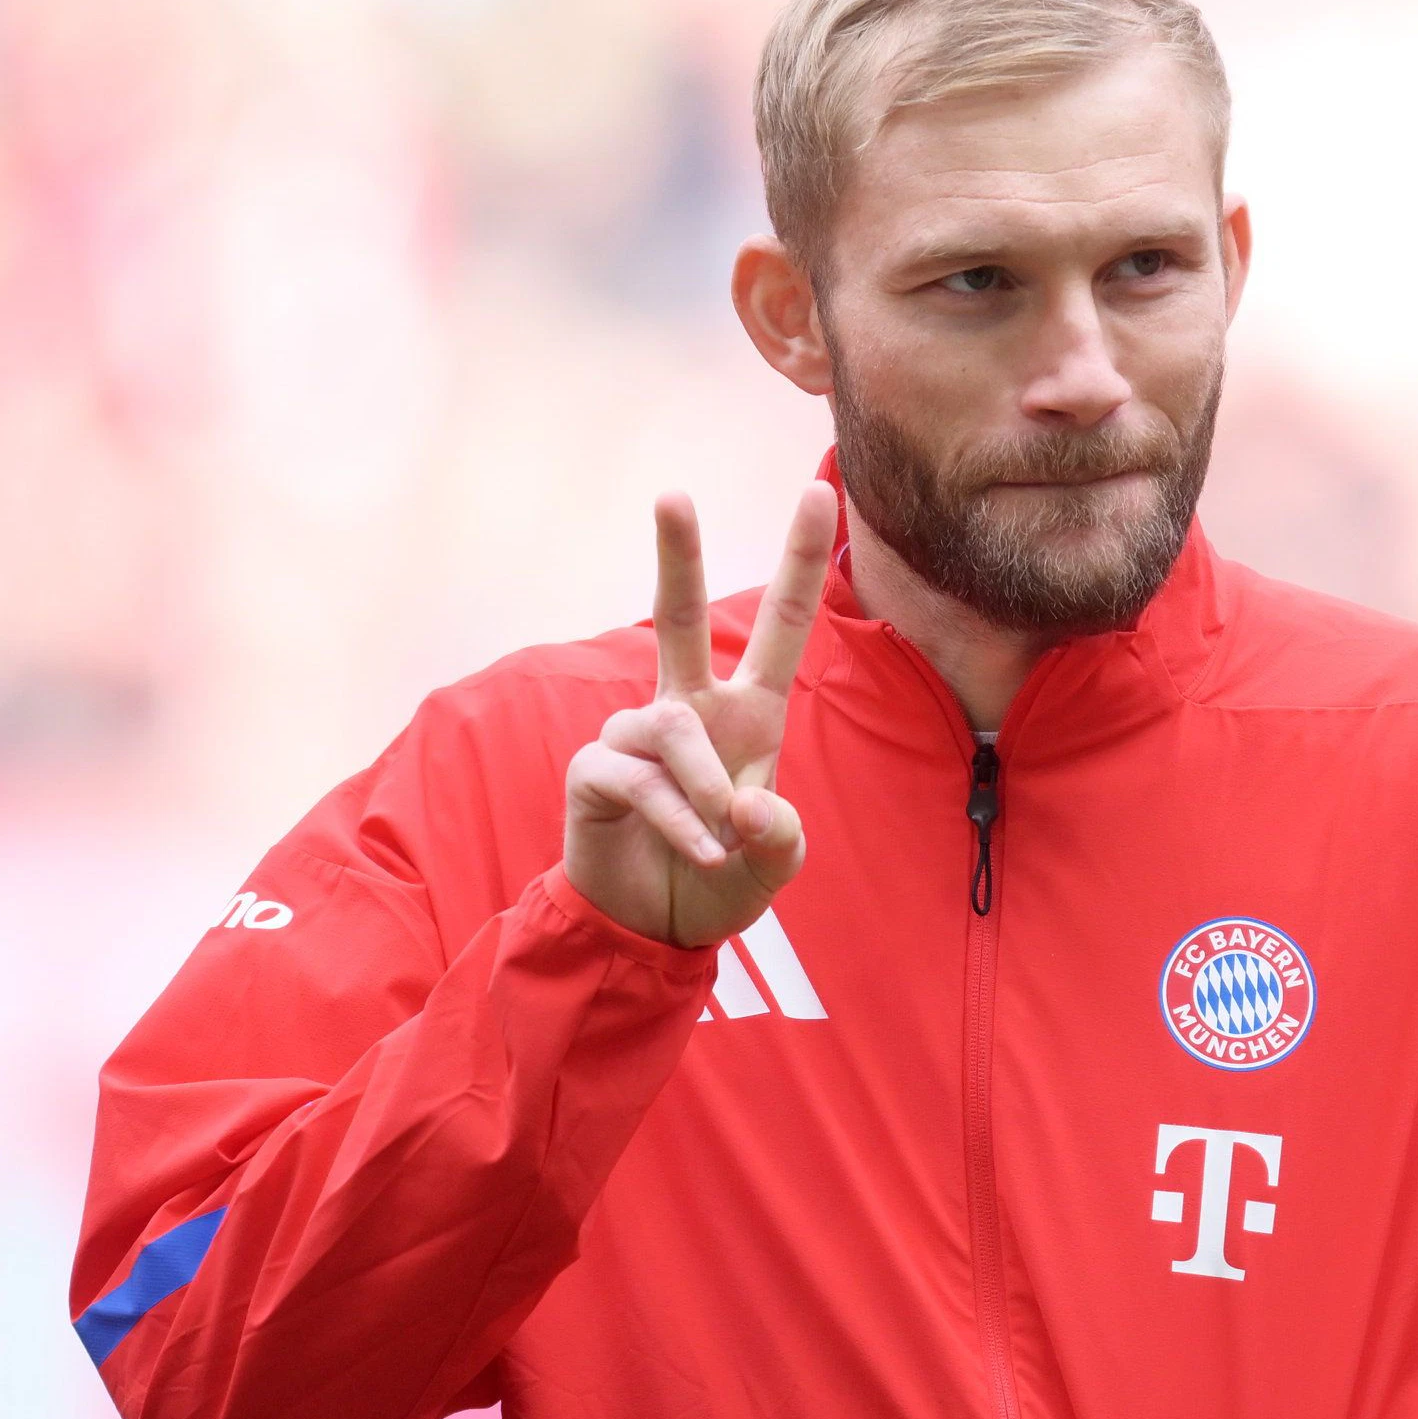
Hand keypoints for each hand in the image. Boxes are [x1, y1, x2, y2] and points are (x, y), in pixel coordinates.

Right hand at [562, 486, 836, 947]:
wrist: (652, 926)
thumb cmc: (720, 878)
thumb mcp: (775, 865)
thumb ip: (780, 839)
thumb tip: (750, 806)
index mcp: (749, 713)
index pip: (780, 626)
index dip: (799, 561)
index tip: (820, 492)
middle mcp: (691, 710)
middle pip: (681, 618)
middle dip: (676, 556)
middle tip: (671, 494)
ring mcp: (638, 735)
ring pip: (675, 730)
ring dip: (705, 791)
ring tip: (720, 841)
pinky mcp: (597, 769)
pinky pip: (642, 779)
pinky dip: (679, 820)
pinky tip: (698, 850)